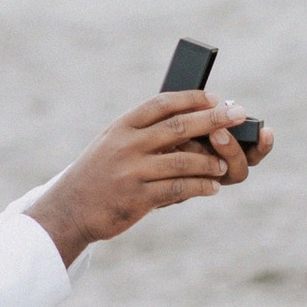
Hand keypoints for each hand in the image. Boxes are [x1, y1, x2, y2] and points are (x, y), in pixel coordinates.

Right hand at [32, 92, 271, 265]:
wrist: (69, 209)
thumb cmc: (97, 173)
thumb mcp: (111, 143)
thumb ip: (141, 132)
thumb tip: (187, 121)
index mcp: (122, 126)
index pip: (161, 104)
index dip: (190, 98)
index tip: (214, 97)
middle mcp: (127, 145)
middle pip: (178, 127)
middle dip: (213, 120)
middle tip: (237, 115)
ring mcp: (132, 172)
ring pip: (183, 161)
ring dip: (210, 161)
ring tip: (225, 165)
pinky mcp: (138, 198)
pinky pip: (178, 189)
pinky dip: (200, 187)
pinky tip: (212, 188)